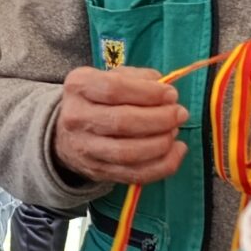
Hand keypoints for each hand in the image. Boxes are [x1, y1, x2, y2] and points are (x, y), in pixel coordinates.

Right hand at [52, 65, 184, 184]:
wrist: (70, 133)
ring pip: (128, 153)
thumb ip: (140, 78)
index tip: (171, 94)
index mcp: (79, 86)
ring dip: (161, 143)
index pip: (115, 88)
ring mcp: (85, 148)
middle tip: (179, 114)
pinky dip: (163, 165)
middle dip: (160, 119)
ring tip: (175, 131)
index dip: (149, 93)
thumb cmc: (100, 98)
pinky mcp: (98, 171)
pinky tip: (177, 151)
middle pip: (122, 121)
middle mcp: (76, 118)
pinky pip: (135, 174)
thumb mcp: (113, 77)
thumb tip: (166, 91)